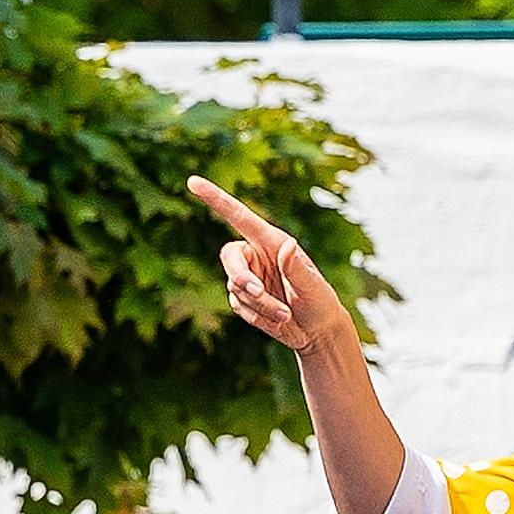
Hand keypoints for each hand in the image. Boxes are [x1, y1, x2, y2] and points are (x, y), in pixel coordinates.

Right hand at [197, 177, 358, 358]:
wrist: (317, 331)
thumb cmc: (320, 302)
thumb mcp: (313, 285)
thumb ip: (297, 267)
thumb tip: (288, 244)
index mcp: (272, 241)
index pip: (239, 216)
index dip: (215, 199)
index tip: (193, 181)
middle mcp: (256, 255)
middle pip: (230, 257)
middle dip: (241, 276)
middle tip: (257, 291)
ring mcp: (248, 277)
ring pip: (236, 287)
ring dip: (259, 304)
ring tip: (285, 315)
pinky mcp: (242, 299)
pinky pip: (238, 306)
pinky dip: (257, 316)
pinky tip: (277, 320)